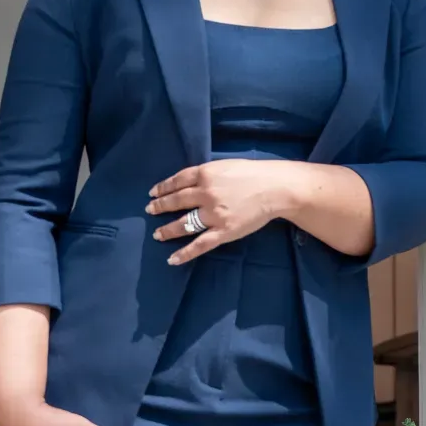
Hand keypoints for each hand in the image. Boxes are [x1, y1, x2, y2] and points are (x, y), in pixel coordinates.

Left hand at [146, 159, 298, 264]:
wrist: (276, 188)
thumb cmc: (253, 174)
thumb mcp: (225, 166)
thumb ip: (205, 174)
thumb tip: (187, 182)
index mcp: (205, 174)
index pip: (177, 181)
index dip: (163, 187)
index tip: (153, 193)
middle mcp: (205, 194)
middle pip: (176, 201)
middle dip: (160, 207)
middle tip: (150, 210)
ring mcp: (213, 214)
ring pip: (184, 224)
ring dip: (168, 230)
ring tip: (157, 234)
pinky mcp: (223, 231)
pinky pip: (200, 245)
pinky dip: (185, 253)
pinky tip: (172, 259)